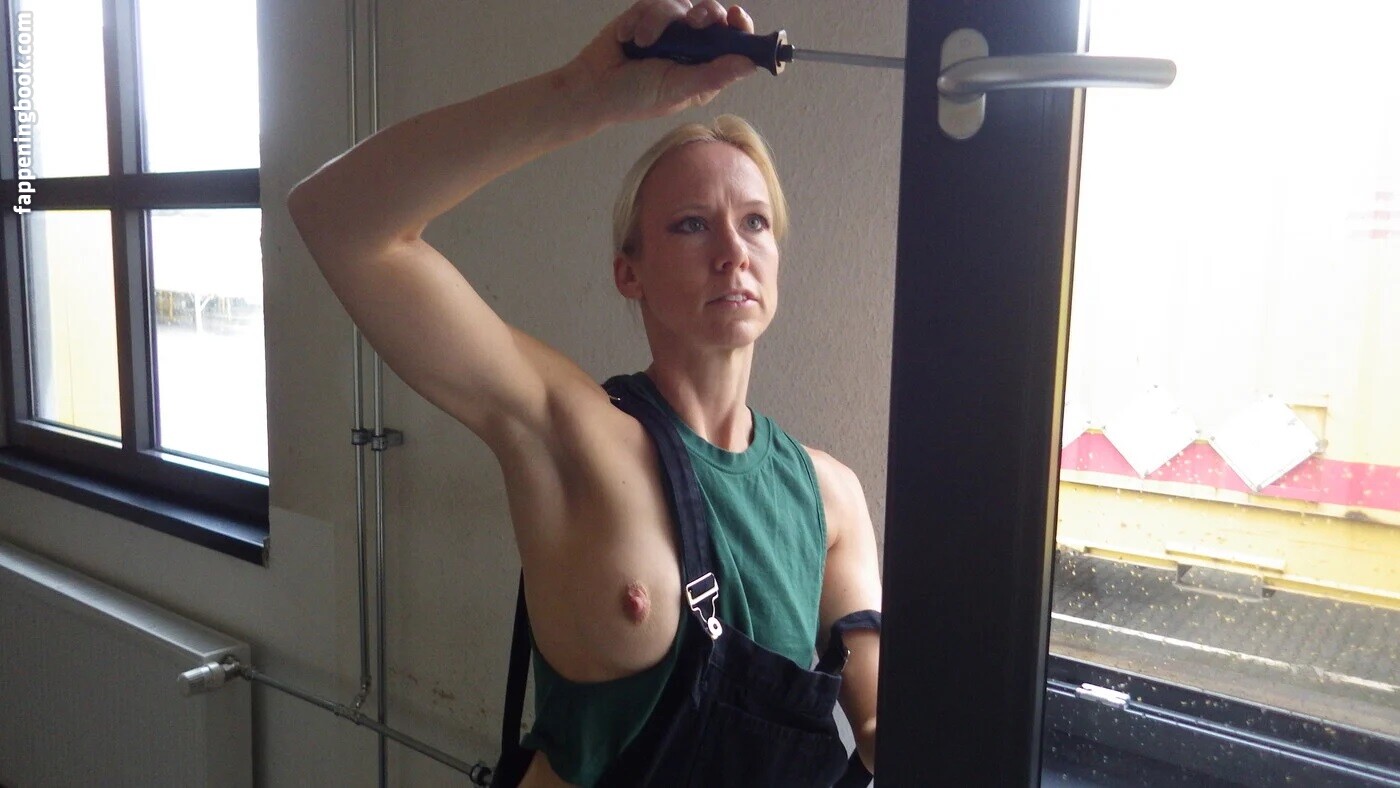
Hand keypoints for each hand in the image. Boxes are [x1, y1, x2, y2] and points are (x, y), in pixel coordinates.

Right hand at [568, 1, 757, 122]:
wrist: (592, 86)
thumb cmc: (636, 97)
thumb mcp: (677, 90)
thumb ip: (713, 76)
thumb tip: (750, 64)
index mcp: (706, 66)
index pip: (734, 42)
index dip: (740, 27)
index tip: (736, 17)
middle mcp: (692, 45)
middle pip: (714, 14)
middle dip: (706, 13)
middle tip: (693, 21)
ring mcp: (670, 29)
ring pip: (680, 5)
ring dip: (659, 21)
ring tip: (641, 43)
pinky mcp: (647, 15)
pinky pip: (653, 2)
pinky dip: (639, 19)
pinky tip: (627, 38)